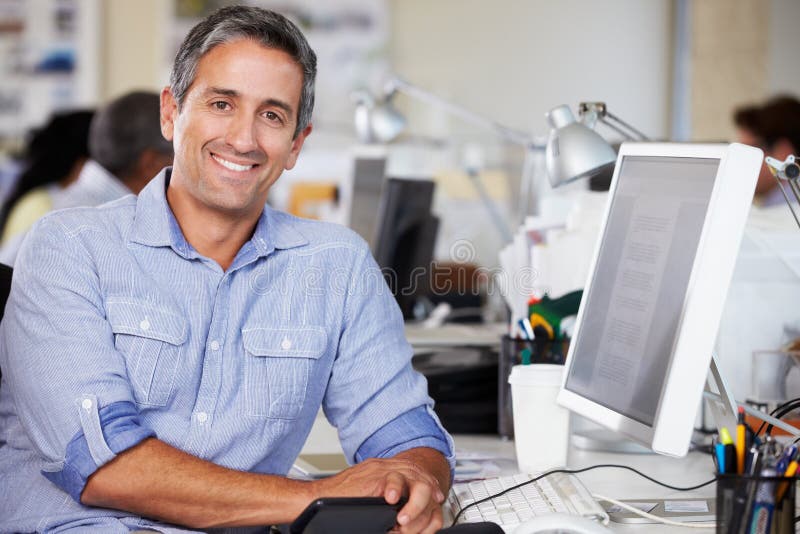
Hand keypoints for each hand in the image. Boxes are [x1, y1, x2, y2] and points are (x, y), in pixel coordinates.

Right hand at [311, 455, 446, 533]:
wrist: (315, 499)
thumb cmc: (338, 502)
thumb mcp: (369, 498)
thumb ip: (384, 498)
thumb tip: (400, 513)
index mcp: (385, 471)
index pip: (416, 472)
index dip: (430, 484)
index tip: (438, 497)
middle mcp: (385, 467)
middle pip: (419, 472)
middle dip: (430, 492)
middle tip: (432, 507)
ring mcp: (379, 469)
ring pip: (413, 476)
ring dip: (417, 501)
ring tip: (408, 518)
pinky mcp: (371, 475)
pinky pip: (393, 479)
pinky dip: (398, 491)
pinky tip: (394, 502)